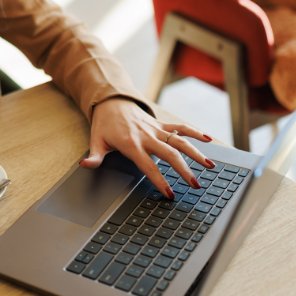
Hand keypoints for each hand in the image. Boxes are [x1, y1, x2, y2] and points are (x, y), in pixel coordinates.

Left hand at [81, 97, 214, 198]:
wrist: (111, 101)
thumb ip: (94, 156)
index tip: (170, 194)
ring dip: (196, 153)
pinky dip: (195, 131)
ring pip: (180, 141)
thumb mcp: (96, 141)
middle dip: (185, 171)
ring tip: (210, 166)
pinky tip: (209, 139)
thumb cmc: (104, 124)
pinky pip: (180, 127)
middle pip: (170, 154)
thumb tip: (85, 165)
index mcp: (131, 144)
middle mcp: (147, 136)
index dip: (159, 180)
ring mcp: (156, 129)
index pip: (148, 166)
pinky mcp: (161, 124)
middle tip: (196, 185)